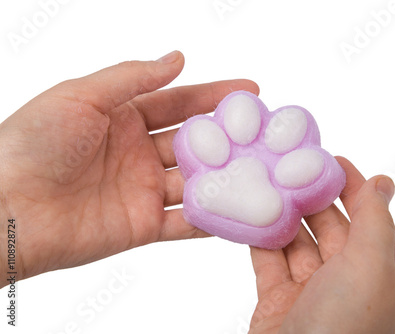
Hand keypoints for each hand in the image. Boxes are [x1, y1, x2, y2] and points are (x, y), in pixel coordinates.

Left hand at [0, 51, 258, 285]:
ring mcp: (143, 190)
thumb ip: (132, 78)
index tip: (250, 91)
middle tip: (265, 133)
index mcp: (123, 118)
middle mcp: (137, 153)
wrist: (6, 208)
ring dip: (227, 177)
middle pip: (194, 143)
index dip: (214, 96)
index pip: (178, 103)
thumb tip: (178, 58)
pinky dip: (212, 219)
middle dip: (229, 138)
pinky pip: (185, 223)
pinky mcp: (143, 226)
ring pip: (195, 182)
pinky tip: (242, 210)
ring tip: (263, 170)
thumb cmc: (33, 143)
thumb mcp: (82, 96)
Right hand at [249, 157, 394, 333]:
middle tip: (290, 163)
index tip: (330, 157)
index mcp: (382, 272)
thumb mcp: (372, 263)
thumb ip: (374, 219)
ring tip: (266, 180)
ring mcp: (311, 289)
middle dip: (312, 195)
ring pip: (297, 239)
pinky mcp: (277, 297)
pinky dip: (259, 235)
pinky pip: (268, 257)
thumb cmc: (345, 323)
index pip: (370, 217)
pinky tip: (251, 210)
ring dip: (283, 212)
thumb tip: (382, 181)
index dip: (353, 186)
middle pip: (331, 224)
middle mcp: (349, 279)